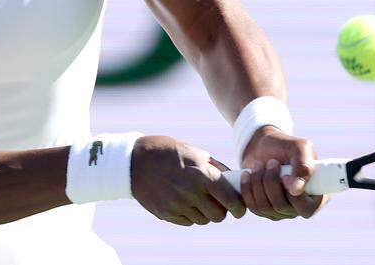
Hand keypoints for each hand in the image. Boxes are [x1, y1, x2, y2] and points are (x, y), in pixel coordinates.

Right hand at [131, 135, 246, 226]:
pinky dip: (190, 215)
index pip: (231, 200)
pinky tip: (184, 201)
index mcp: (203, 175)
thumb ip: (216, 169)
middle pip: (218, 215)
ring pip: (203, 220)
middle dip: (222, 210)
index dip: (239, 207)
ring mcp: (177, 205)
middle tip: (218, 202)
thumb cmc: (169, 152)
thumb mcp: (196, 153)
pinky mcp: (166, 213)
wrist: (135, 160)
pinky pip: (187, 221)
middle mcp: (191, 192)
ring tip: (198, 198)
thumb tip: (233, 182)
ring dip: (205, 212)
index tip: (240, 209)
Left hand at [240, 126, 327, 219]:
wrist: (265, 146)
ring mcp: (281, 211)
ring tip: (259, 164)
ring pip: (265, 207)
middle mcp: (299, 207)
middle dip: (271, 182)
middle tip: (271, 162)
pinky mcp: (263, 210)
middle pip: (282, 207)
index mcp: (316, 195)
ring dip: (258, 182)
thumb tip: (296, 192)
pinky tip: (247, 174)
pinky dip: (247, 188)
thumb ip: (304, 167)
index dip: (294, 197)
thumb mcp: (300, 148)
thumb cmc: (287, 146)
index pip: (307, 209)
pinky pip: (252, 207)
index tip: (284, 176)